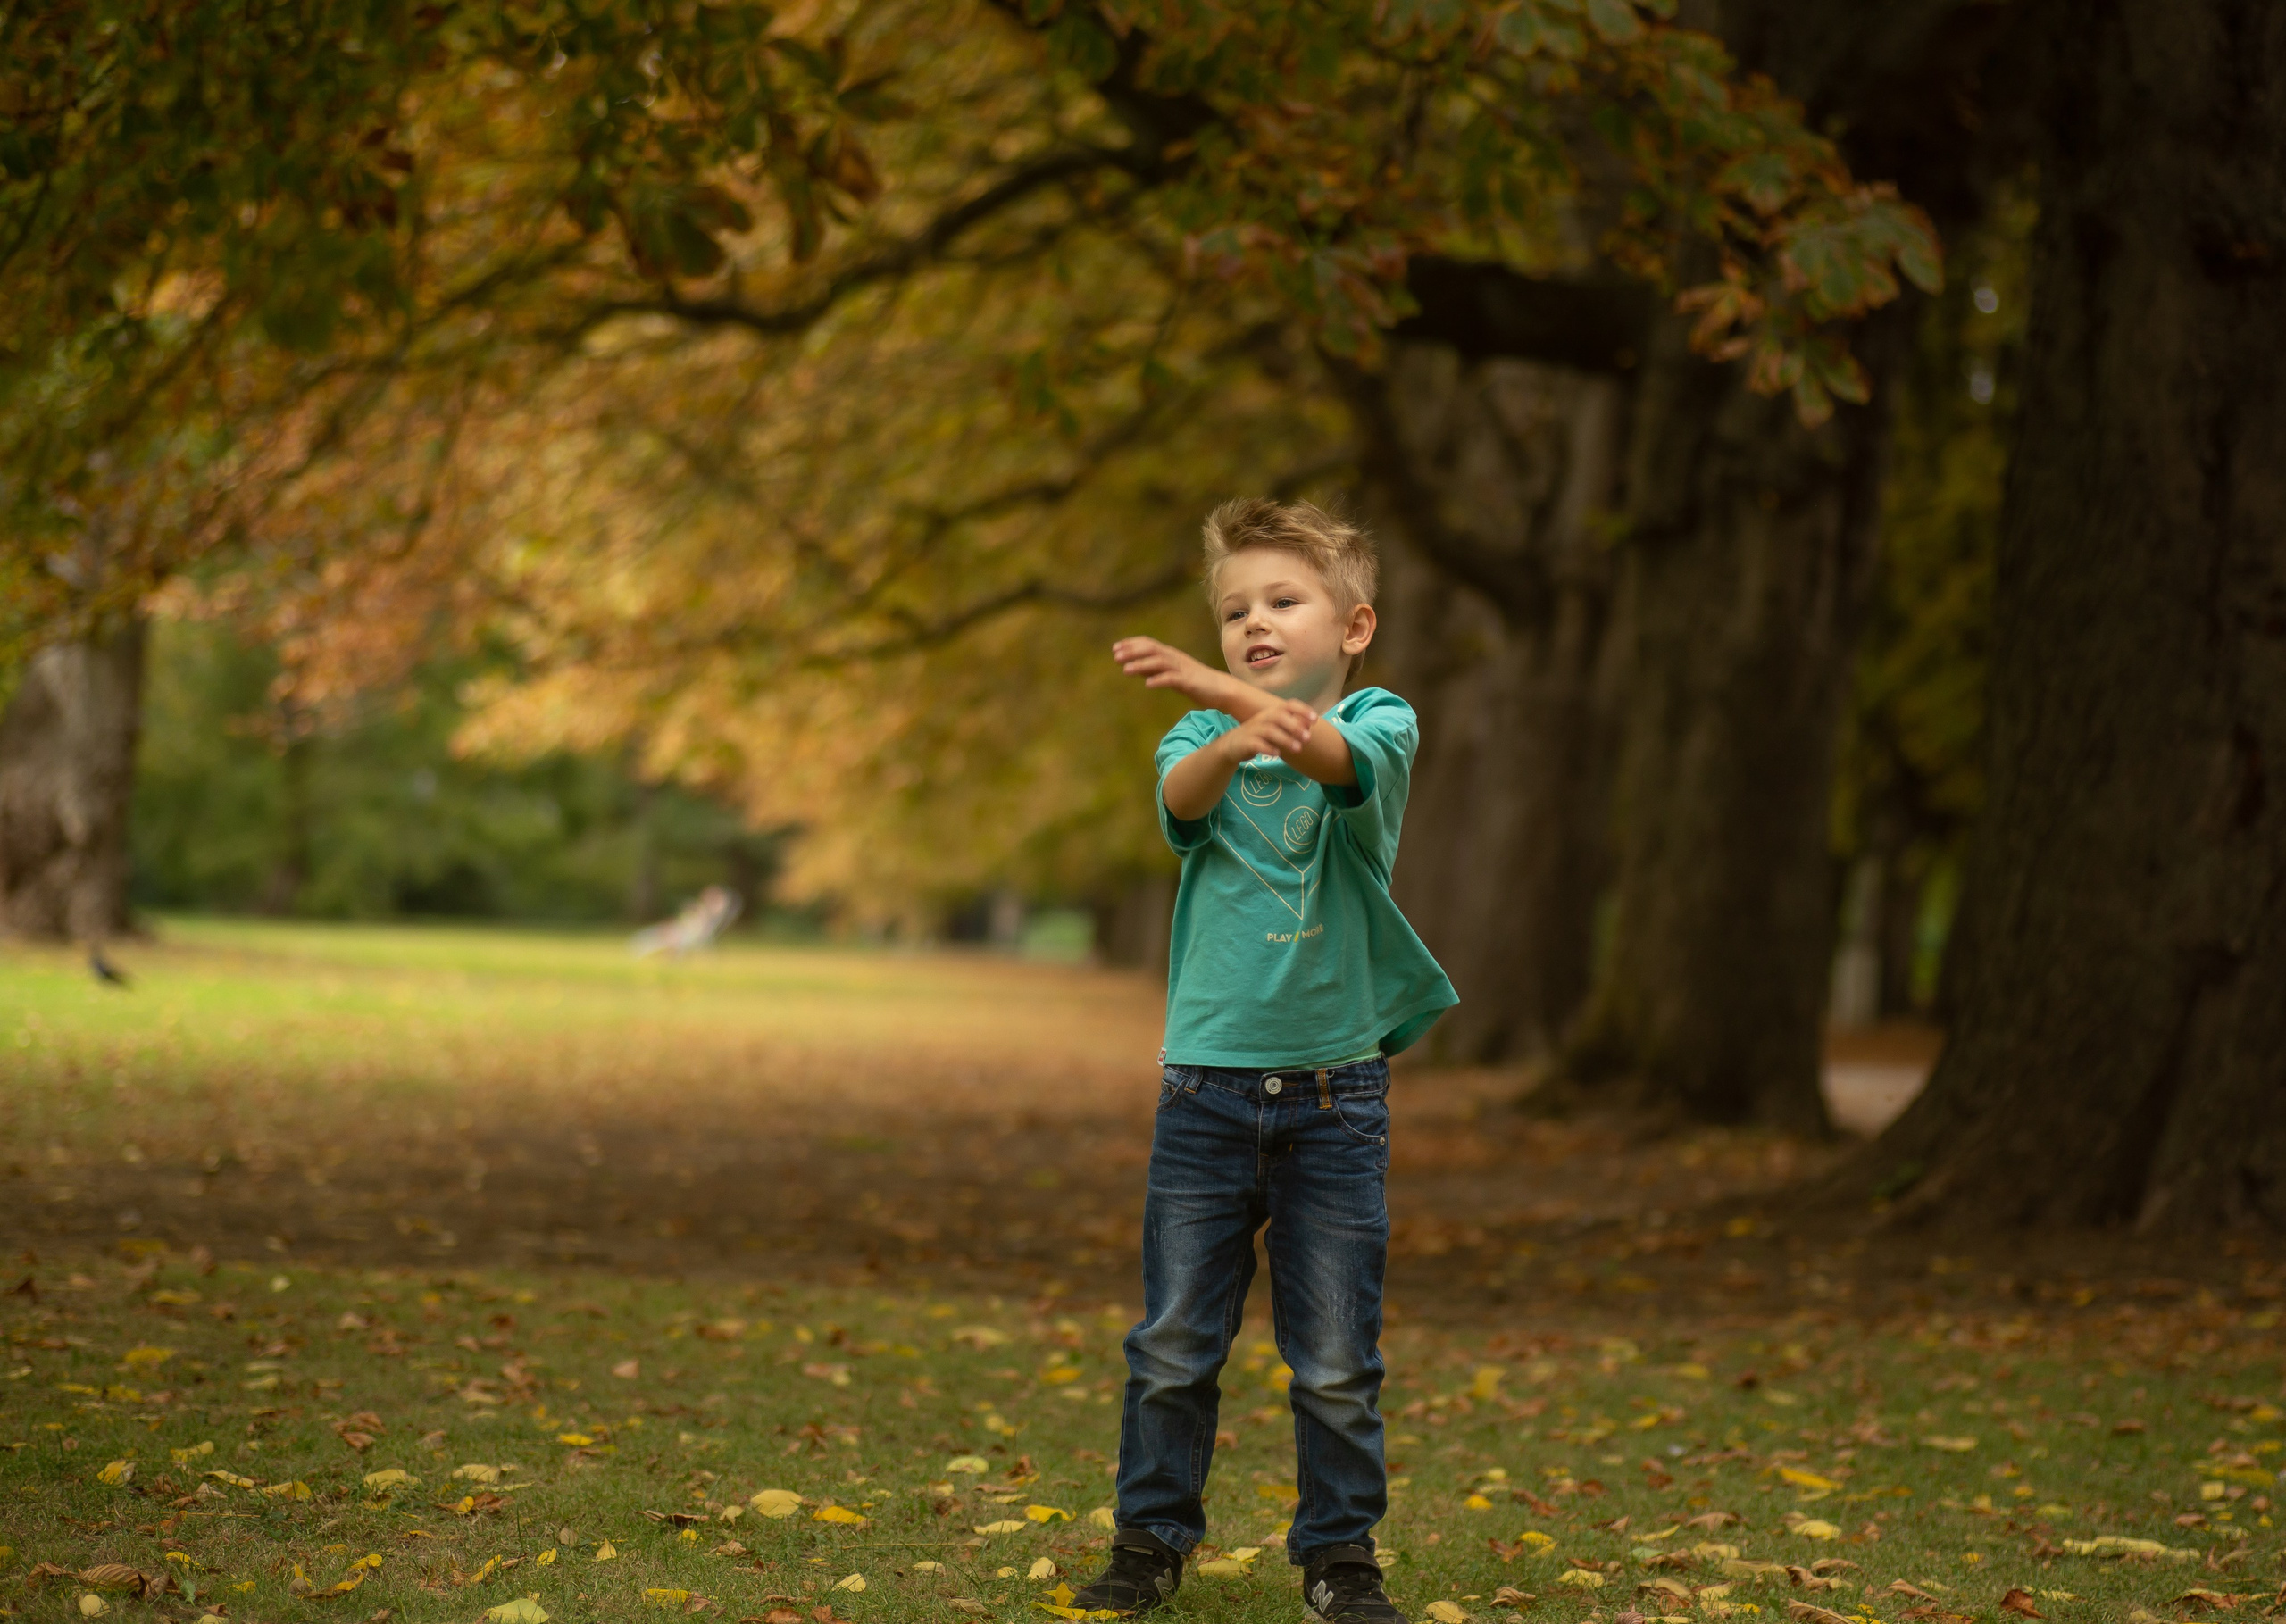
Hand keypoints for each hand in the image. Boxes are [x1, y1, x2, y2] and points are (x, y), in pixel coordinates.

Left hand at [1113, 636, 1233, 707]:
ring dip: (1141, 665)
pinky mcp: (1189, 682)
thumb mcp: (1171, 674)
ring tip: (1125, 670)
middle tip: (1115, 656)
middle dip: (1132, 652)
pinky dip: (1159, 680)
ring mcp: (1183, 669)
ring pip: (1160, 662)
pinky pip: (1172, 679)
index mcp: (1171, 655)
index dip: (1131, 644)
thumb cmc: (1196, 683)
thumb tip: (1135, 666)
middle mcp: (1176, 658)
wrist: (1222, 690)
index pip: (1149, 644)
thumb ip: (1154, 669)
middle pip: (1152, 650)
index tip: (1115, 648)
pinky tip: (1147, 684)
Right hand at [1222, 699, 1316, 762]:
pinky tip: (1277, 754)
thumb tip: (1309, 725)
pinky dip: (1268, 748)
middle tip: (1308, 738)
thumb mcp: (1275, 729)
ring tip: (1298, 749)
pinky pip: (1257, 744)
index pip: (1289, 705)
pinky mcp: (1246, 742)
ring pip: (1270, 730)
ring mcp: (1253, 730)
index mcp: (1272, 713)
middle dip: (1295, 726)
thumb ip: (1291, 726)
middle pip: (1279, 716)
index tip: (1315, 719)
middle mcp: (1263, 718)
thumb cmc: (1258, 736)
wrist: (1232, 745)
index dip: (1302, 710)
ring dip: (1285, 739)